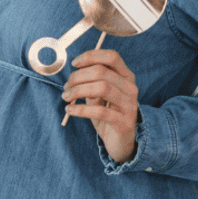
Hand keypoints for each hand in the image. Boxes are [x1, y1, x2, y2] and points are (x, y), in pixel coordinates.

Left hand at [62, 49, 139, 163]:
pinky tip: (69, 110)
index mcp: (126, 77)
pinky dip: (80, 109)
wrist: (121, 142)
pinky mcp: (123, 122)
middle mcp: (130, 88)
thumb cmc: (107, 114)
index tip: (74, 63)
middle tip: (66, 87)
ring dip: (78, 91)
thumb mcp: (99, 95)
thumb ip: (90, 82)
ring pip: (102, 88)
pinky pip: (100, 111)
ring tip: (66, 97)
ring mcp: (129, 105)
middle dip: (78, 76)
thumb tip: (73, 74)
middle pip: (101, 71)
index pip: (112, 57)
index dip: (91, 56)